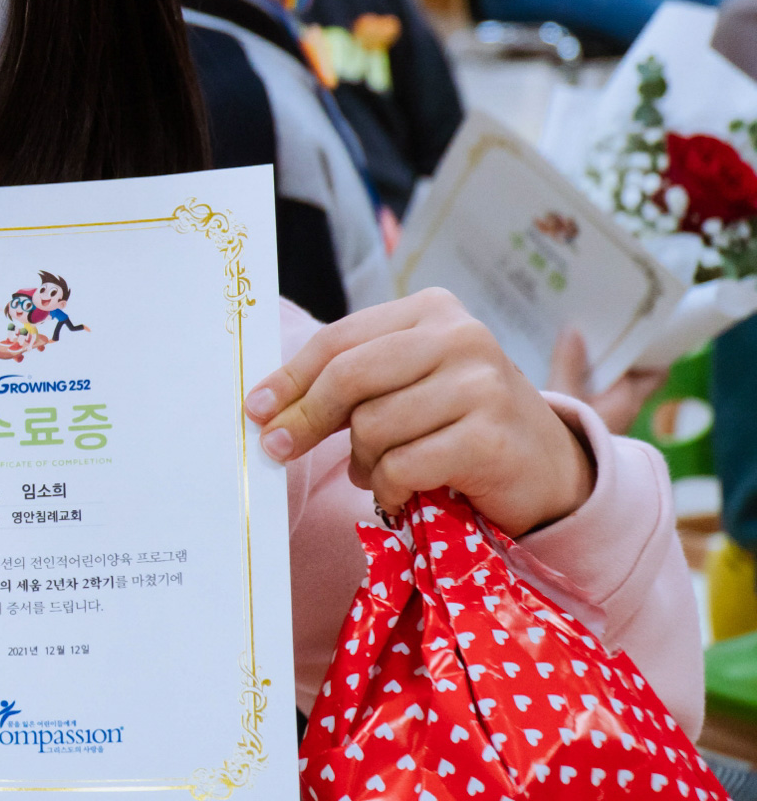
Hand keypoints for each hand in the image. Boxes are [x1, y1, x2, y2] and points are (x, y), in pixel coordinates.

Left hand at [243, 289, 594, 535]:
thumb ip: (352, 381)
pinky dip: (388, 488)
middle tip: (279, 448)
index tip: (254, 408)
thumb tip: (269, 406)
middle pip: (348, 377)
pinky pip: (402, 466)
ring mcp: (481, 385)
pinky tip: (401, 492)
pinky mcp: (490, 438)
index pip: (339, 340)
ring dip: (361, 462)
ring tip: (377, 471)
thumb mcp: (409, 384)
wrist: (550, 469)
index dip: (290, 378)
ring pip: (372, 426)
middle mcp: (461, 337)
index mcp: (432, 310)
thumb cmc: (460, 422)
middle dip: (305, 419)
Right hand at [546, 327, 668, 436]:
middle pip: (634, 374)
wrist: (557, 482)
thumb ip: (567, 362)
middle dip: (622, 351)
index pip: (656, 371)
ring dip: (602, 365)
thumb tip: (573, 330)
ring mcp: (609, 417)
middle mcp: (625, 408)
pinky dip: (588, 378)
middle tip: (604, 324)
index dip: (652, 348)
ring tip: (582, 337)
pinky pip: (596, 394)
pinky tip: (566, 366)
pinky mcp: (591, 422)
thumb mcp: (563, 396)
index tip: (638, 325)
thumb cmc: (567, 441)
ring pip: (613, 384)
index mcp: (628, 399)